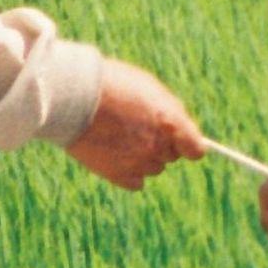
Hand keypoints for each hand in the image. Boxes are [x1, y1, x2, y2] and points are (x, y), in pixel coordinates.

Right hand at [69, 57, 205, 188]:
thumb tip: (184, 128)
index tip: (183, 141)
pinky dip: (129, 172)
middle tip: (137, 126)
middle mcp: (157, 146)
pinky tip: (115, 155)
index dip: (189, 144)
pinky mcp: (117, 175)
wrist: (72, 96)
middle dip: (160, 143)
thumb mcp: (148, 87)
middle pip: (170, 156)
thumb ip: (171, 111)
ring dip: (143, 157)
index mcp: (170, 122)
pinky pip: (136, 182)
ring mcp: (137, 163)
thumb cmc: (111, 84)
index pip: (196, 149)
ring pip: (153, 168)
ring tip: (120, 137)